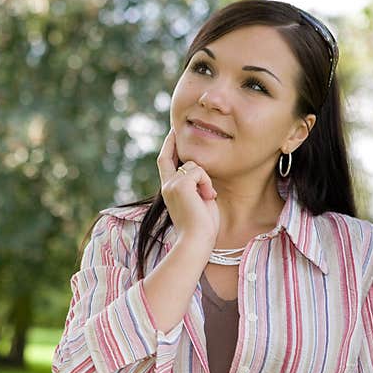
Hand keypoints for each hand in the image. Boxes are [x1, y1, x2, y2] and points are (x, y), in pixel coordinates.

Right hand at [156, 128, 219, 248]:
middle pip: (174, 158)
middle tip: (178, 132)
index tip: (173, 132)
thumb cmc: (201, 227)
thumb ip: (195, 185)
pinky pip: (199, 171)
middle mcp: (166, 185)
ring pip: (194, 166)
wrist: (195, 240)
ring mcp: (171, 184)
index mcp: (169, 190)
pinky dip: (207, 183)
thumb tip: (197, 170)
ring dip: (205, 180)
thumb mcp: (198, 200)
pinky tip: (207, 196)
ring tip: (207, 197)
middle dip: (176, 144)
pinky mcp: (179, 185)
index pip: (164, 162)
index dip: (168, 146)